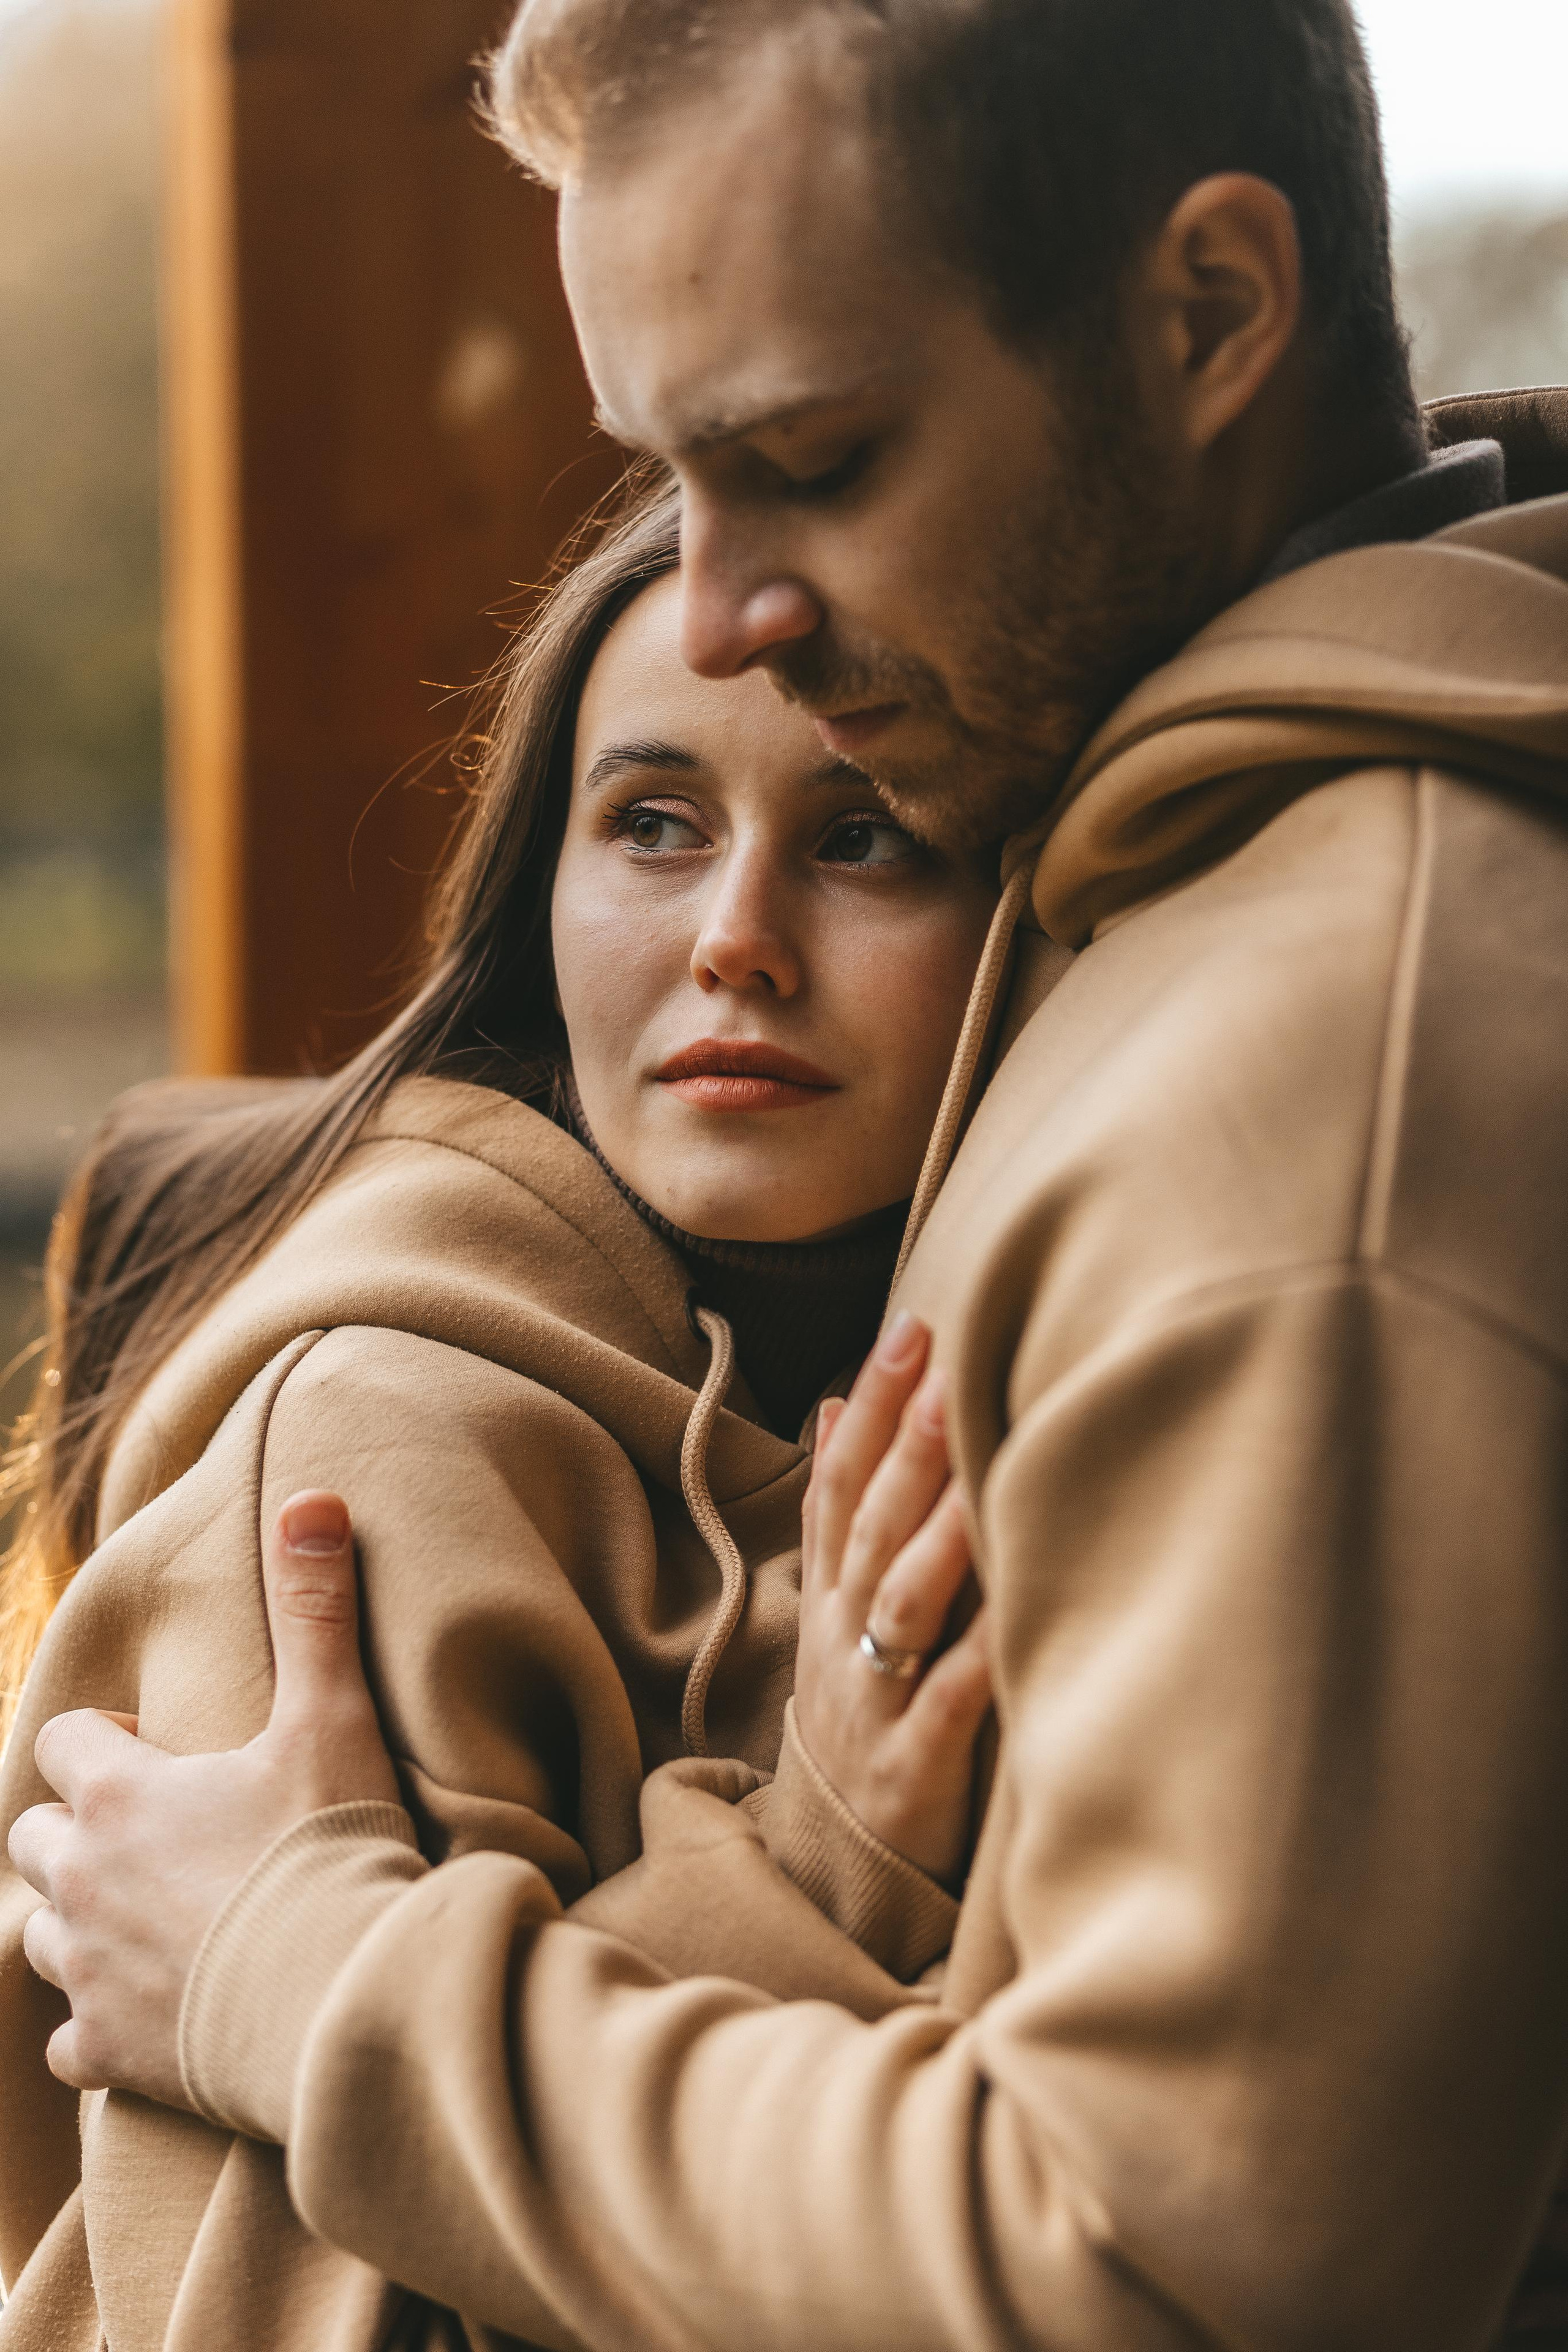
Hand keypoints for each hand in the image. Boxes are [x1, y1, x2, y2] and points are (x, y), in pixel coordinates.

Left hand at [8, 1491, 398, 2100]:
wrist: (342, 1997)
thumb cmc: (333, 1849)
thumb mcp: (333, 1717)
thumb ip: (315, 1608)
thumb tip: (311, 1498)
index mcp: (122, 1794)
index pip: (66, 1741)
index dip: (108, 1735)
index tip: (164, 1746)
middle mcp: (83, 1880)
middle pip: (39, 1835)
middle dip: (83, 1825)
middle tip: (160, 1828)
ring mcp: (90, 1971)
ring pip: (40, 1931)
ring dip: (81, 1915)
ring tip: (150, 1911)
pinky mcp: (110, 2051)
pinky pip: (68, 2039)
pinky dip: (96, 2022)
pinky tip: (143, 2010)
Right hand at [794, 1313, 991, 1886]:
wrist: (837, 1877)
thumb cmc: (863, 1723)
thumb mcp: (836, 1620)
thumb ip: (843, 1518)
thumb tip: (842, 1400)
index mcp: (830, 1602)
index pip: (843, 1486)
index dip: (872, 1404)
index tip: (910, 1327)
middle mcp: (845, 1642)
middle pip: (872, 1527)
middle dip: (904, 1440)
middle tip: (941, 1358)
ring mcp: (875, 1705)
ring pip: (904, 1600)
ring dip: (936, 1523)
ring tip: (970, 1453)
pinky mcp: (916, 1772)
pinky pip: (952, 1698)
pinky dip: (980, 1647)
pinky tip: (1017, 1599)